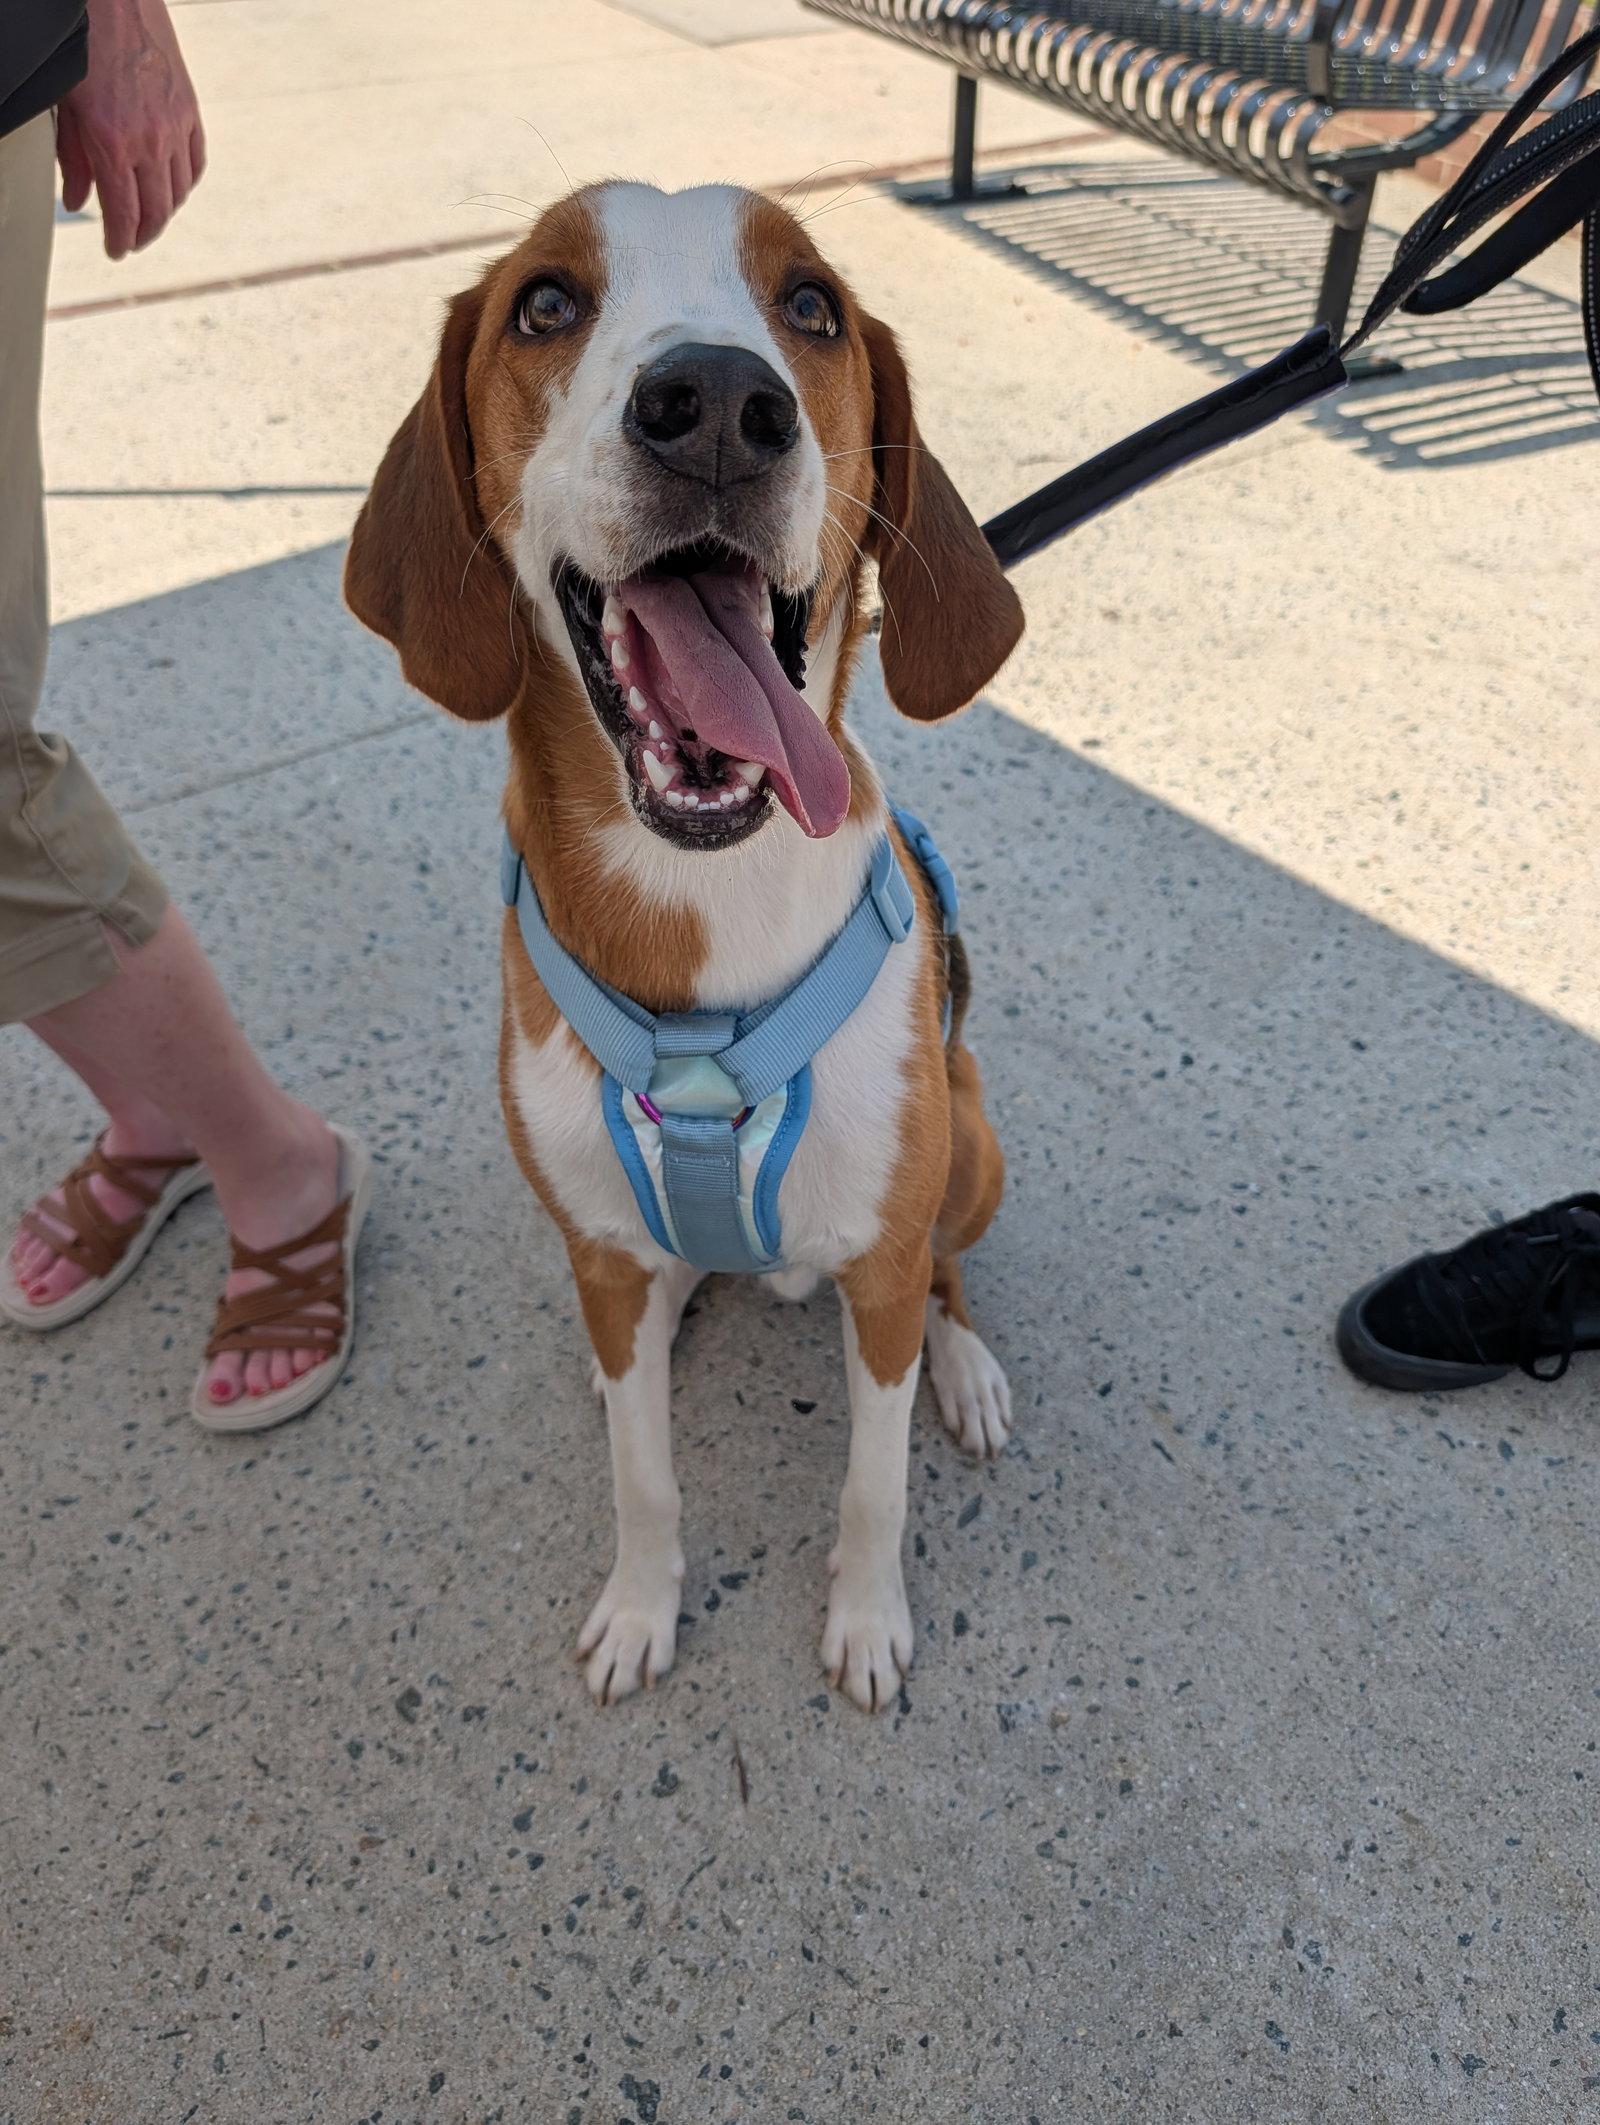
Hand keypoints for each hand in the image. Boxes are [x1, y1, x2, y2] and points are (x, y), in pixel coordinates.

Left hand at [56, 0, 205, 260]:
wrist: (115, 0)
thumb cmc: (83, 46)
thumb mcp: (66, 107)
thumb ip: (73, 159)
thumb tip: (76, 200)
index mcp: (114, 143)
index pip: (124, 213)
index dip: (120, 240)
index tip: (115, 252)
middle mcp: (151, 142)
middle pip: (156, 211)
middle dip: (143, 234)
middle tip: (131, 242)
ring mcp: (175, 127)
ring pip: (179, 192)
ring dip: (165, 213)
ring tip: (151, 219)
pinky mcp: (190, 111)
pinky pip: (195, 163)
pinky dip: (185, 183)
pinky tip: (174, 188)